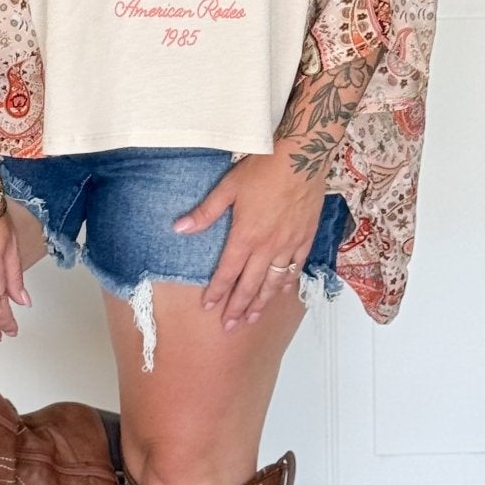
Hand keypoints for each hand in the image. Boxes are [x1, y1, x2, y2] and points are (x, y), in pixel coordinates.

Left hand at [172, 141, 325, 332]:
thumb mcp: (228, 188)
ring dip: (262, 302)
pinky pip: (296, 267)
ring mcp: (289, 244)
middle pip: (250, 285)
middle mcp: (267, 246)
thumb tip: (179, 228)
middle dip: (238, 307)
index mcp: (245, 236)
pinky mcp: (305, 238)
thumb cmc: (263, 169)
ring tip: (252, 318)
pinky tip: (282, 292)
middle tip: (230, 327)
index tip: (209, 308)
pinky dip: (287, 283)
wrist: (302, 157)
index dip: (217, 292)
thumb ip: (205, 213)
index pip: (227, 272)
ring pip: (274, 282)